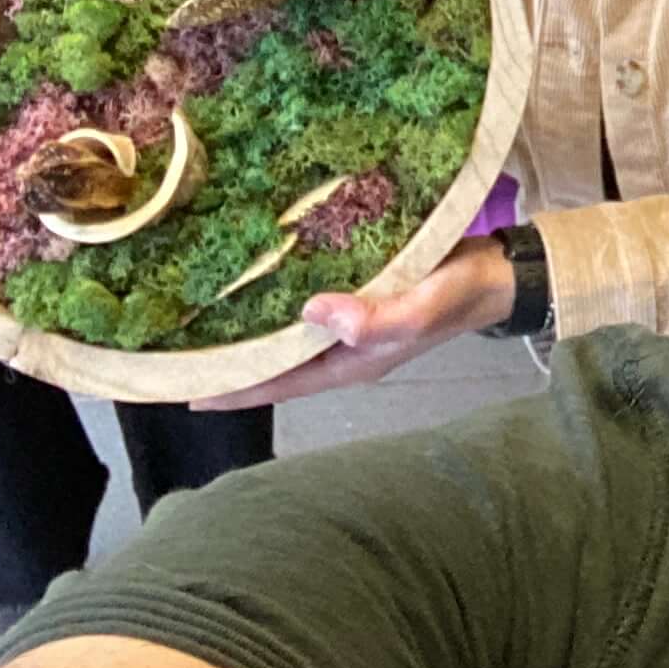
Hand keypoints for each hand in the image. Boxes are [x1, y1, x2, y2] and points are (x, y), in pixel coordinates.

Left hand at [188, 235, 515, 408]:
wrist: (493, 274)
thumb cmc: (455, 296)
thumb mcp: (420, 311)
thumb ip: (373, 319)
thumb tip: (312, 311)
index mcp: (348, 364)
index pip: (277, 384)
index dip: (232, 390)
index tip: (184, 392)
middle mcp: (340, 350)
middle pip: (273, 364)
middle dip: (230, 362)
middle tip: (175, 353)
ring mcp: (348, 323)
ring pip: (285, 334)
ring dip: (248, 329)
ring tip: (200, 316)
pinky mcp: (356, 293)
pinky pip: (306, 303)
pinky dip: (277, 296)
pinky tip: (254, 274)